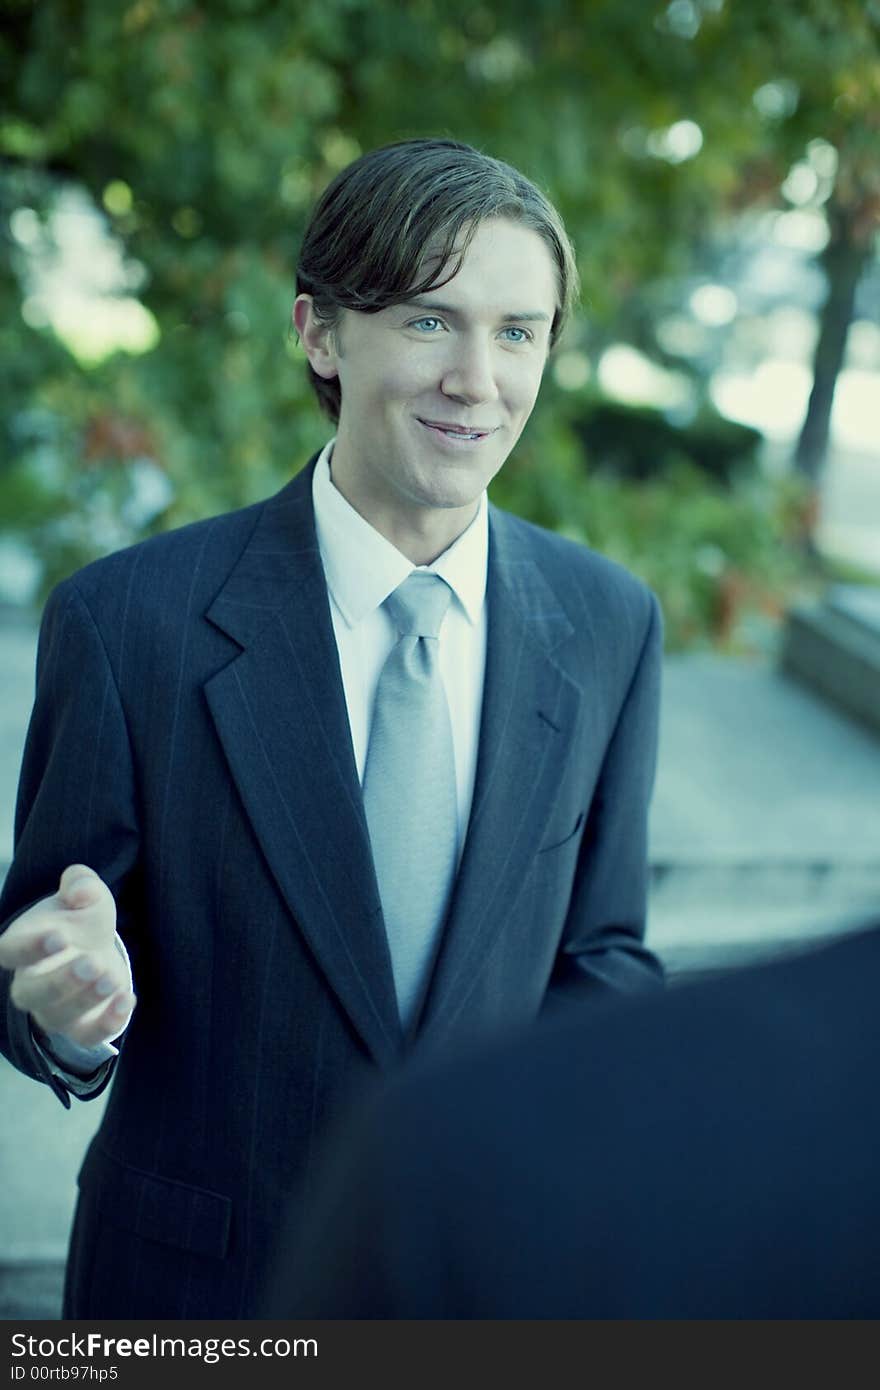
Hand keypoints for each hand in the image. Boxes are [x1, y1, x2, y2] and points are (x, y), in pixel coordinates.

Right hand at [0, 865, 135, 1048]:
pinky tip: (127, 1000)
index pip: (11, 952)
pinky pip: (88, 1036)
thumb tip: (82, 892)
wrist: (93, 949)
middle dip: (60, 981)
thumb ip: (81, 884)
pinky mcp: (82, 1027)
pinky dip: (107, 1023)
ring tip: (110, 978)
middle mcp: (31, 984)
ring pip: (58, 1017)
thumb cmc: (78, 921)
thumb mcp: (83, 893)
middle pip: (31, 993)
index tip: (59, 936)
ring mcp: (54, 1009)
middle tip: (91, 963)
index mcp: (22, 947)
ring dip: (85, 1000)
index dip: (30, 947)